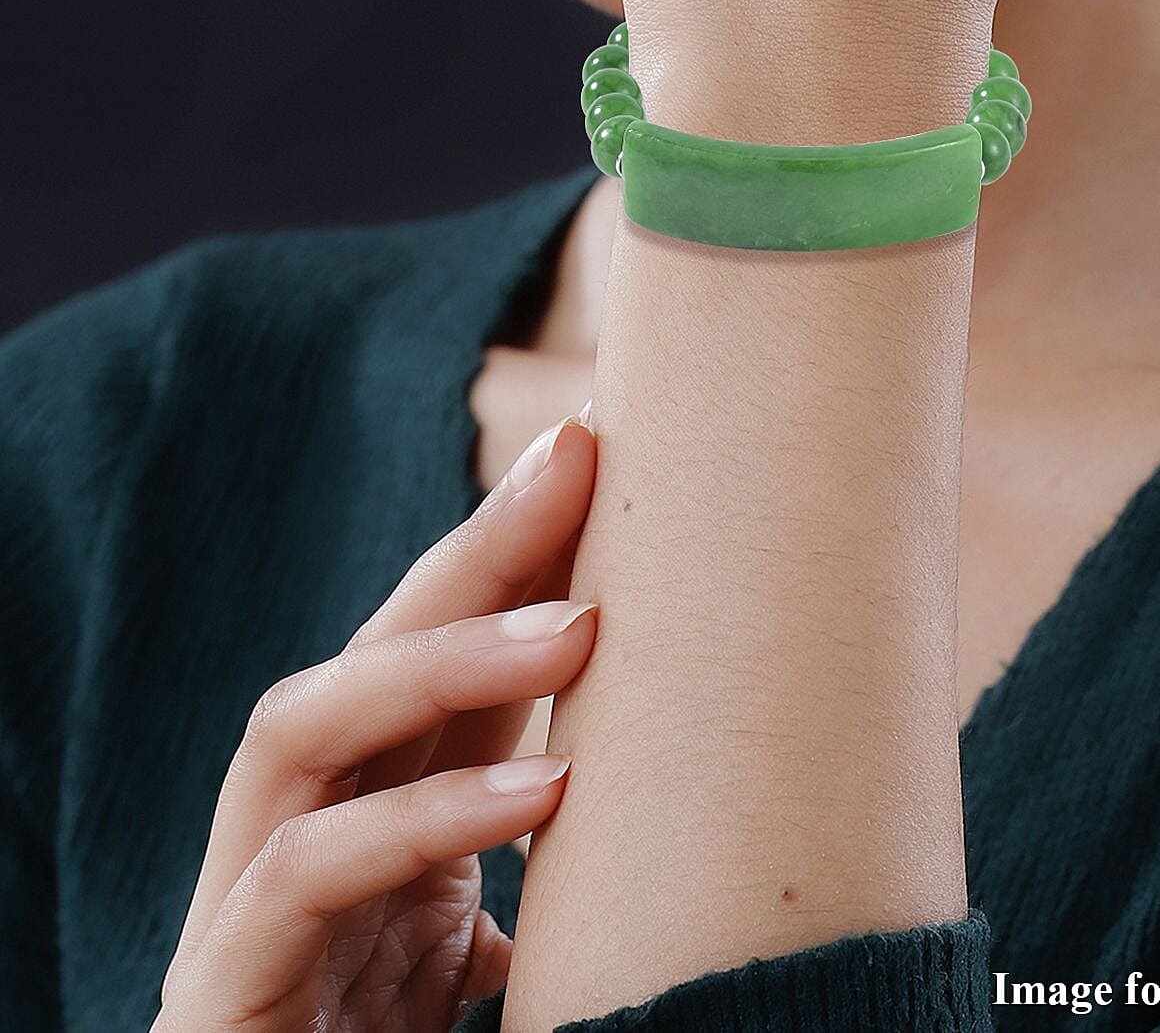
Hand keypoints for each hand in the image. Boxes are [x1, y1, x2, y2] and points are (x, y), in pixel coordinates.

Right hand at [154, 412, 597, 1032]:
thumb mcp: (477, 930)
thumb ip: (531, 855)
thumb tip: (662, 782)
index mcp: (373, 806)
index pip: (439, 650)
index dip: (516, 551)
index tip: (598, 451)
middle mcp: (304, 825)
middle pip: (372, 650)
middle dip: (478, 551)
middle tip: (579, 464)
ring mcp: (249, 900)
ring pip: (304, 726)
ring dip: (442, 658)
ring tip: (580, 628)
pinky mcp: (225, 986)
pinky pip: (302, 876)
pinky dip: (421, 821)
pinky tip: (541, 794)